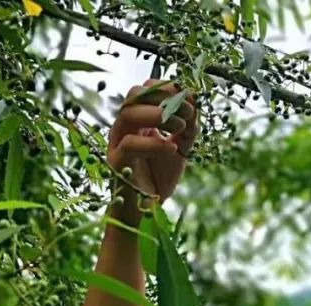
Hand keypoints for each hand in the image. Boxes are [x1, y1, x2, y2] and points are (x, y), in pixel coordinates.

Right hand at [107, 80, 198, 211]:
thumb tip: (194, 101)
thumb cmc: (159, 178)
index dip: (168, 88)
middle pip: (133, 95)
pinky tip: (172, 149)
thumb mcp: (180, 148)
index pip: (146, 90)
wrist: (147, 212)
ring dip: (157, 115)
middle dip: (162, 97)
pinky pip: (130, 144)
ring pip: (128, 114)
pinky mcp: (116, 163)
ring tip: (180, 126)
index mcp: (138, 120)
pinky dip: (154, 144)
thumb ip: (187, 128)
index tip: (190, 97)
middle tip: (186, 113)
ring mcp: (118, 143)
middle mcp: (125, 127)